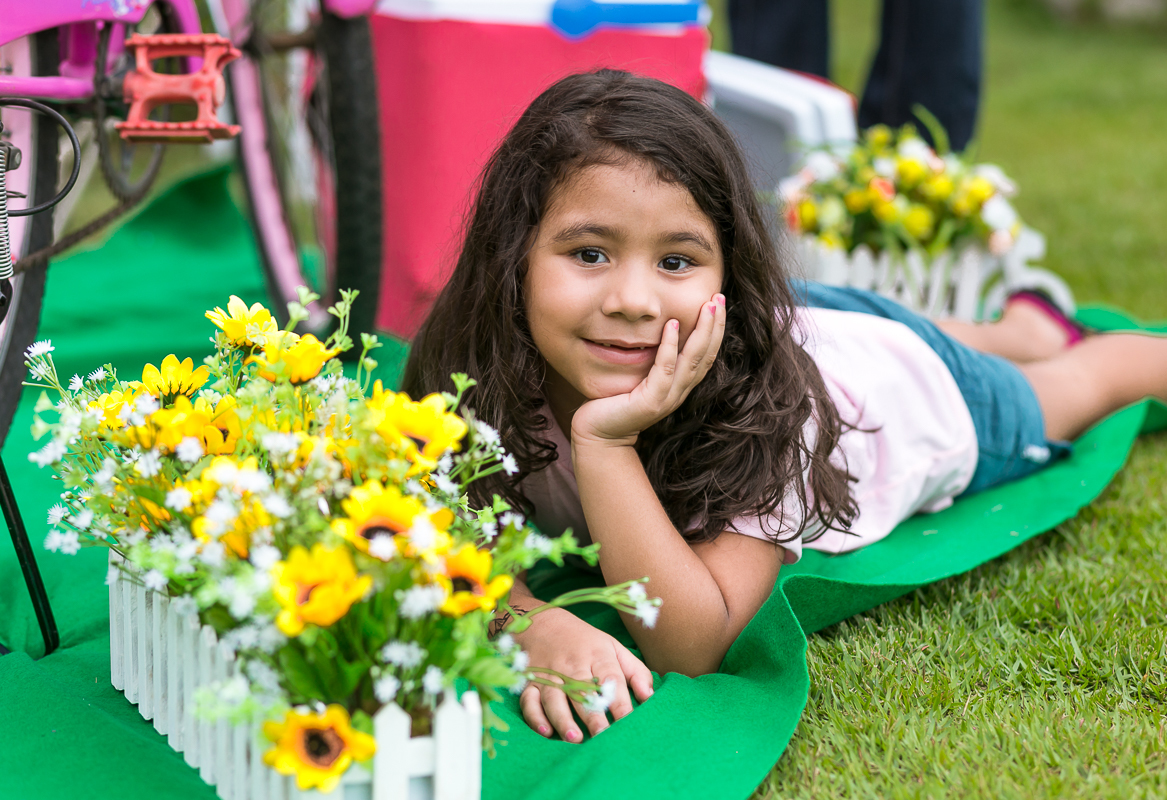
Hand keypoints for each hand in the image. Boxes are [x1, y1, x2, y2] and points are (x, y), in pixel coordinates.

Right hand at [515, 607, 654, 741]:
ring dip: (563, 718)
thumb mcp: (613, 647)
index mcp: (597, 655)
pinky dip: (535, 716)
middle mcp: (572, 664)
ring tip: (575, 738)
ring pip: (554, 698)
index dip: (620, 702)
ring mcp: (549, 673)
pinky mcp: (530, 681)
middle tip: (603, 737)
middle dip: (593, 715)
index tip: (628, 723)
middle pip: (582, 691)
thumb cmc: (584, 640)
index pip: (611, 679)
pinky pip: (529, 700)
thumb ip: (635, 672)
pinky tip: (546, 731)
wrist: (541, 622)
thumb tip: (650, 698)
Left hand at [571, 293, 725, 445]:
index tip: (718, 303)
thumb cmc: (616, 402)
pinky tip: (671, 324)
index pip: (706, 355)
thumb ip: (653, 358)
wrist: (599, 434)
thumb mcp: (641, 376)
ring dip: (702, 331)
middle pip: (706, 355)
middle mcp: (679, 392)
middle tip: (719, 297)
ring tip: (706, 306)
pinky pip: (664, 370)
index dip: (715, 329)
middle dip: (715, 325)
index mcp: (680, 385)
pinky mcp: (651, 402)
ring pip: (692, 361)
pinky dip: (670, 346)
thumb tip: (659, 328)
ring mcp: (667, 398)